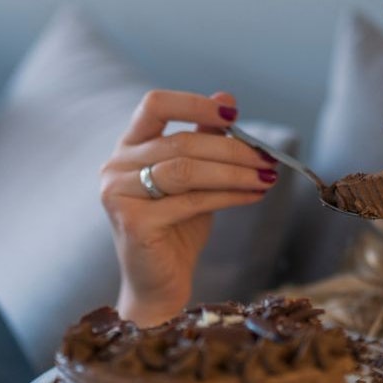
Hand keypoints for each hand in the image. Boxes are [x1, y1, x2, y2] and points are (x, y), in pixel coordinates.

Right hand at [100, 90, 277, 325]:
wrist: (159, 283)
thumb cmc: (177, 228)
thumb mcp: (194, 178)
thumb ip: (204, 139)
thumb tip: (227, 98)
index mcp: (128, 147)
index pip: (154, 105)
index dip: (194, 104)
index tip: (232, 116)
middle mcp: (115, 166)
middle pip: (180, 142)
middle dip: (231, 150)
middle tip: (267, 159)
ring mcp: (119, 194)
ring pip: (186, 170)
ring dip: (234, 172)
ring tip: (266, 177)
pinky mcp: (134, 222)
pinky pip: (191, 200)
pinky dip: (229, 196)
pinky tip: (253, 196)